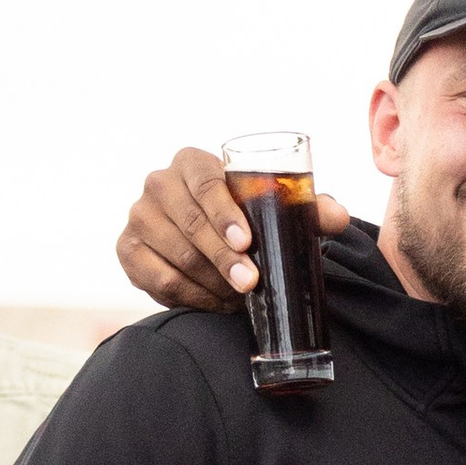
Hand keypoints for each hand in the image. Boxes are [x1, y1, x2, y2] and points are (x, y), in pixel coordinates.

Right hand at [119, 148, 353, 313]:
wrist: (207, 238)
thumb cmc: (246, 218)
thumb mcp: (276, 209)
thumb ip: (309, 209)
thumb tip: (338, 217)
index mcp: (192, 162)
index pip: (205, 182)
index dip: (224, 213)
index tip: (248, 242)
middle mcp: (159, 183)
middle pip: (189, 222)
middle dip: (223, 257)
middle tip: (250, 283)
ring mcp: (139, 217)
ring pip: (175, 255)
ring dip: (211, 281)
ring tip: (239, 297)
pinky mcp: (128, 250)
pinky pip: (159, 279)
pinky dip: (190, 296)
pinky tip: (215, 302)